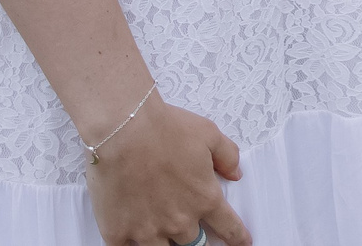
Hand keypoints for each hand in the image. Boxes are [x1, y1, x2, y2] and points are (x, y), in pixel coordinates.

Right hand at [83, 98, 247, 245]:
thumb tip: (235, 173)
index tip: (242, 243)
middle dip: (195, 238)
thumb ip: (227, 155)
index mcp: (204, 199)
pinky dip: (131, 245)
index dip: (238, 238)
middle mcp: (180, 221)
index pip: (229, 228)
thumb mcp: (208, 133)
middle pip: (195, 243)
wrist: (123, 128)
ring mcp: (148, 230)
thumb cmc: (164, 128)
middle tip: (190, 230)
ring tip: (161, 232)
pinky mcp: (119, 232)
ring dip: (166, 243)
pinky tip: (132, 239)